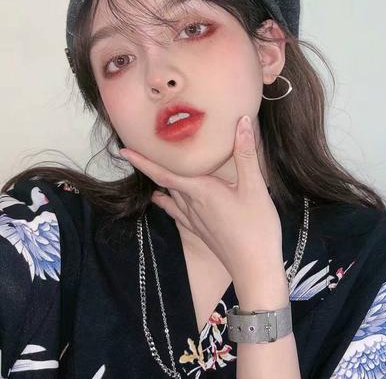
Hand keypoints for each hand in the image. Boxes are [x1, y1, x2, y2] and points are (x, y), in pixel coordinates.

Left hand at [119, 115, 283, 281]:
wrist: (254, 268)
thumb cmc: (256, 228)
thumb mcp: (254, 187)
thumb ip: (245, 153)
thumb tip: (242, 121)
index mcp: (201, 191)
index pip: (164, 174)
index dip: (143, 162)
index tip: (123, 151)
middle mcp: (192, 205)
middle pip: (165, 183)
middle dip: (150, 168)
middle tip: (139, 151)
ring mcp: (195, 220)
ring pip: (171, 196)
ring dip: (160, 182)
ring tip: (150, 169)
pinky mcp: (201, 231)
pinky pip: (176, 212)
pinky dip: (167, 202)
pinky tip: (162, 200)